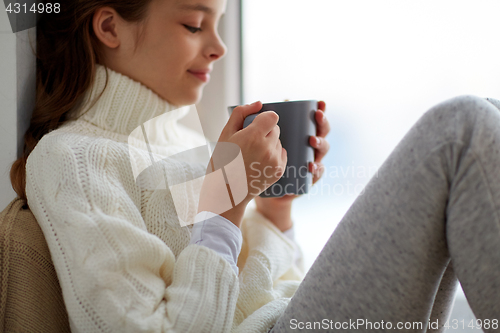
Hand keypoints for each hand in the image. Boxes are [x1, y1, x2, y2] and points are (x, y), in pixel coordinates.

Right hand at [198, 101, 287, 227]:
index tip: (255, 126)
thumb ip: (241, 113)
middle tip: (250, 143)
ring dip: (269, 144)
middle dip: (265, 132)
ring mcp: (274, 161)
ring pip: (278, 142)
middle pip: (276, 129)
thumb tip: (259, 103)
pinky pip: (281, 154)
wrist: (226, 191)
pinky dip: (273, 155)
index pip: (272, 116)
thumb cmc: (222, 161)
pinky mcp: (279, 171)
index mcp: (253, 136)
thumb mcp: (225, 134)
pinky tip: (259, 163)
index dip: (264, 119)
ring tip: (253, 155)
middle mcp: (267, 148)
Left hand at [254, 100, 329, 230]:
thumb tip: (259, 102)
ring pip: (322, 149)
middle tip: (318, 115)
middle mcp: (306, 144)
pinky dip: (318, 169)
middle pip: (322, 130)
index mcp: (297, 131)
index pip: (312, 118)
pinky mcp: (307, 177)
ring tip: (312, 140)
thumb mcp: (242, 135)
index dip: (319, 109)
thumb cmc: (245, 156)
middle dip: (323, 122)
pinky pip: (317, 172)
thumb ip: (245, 116)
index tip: (319, 104)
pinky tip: (311, 166)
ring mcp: (309, 160)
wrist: (248, 186)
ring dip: (321, 143)